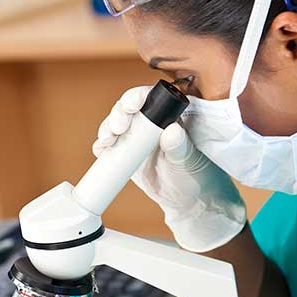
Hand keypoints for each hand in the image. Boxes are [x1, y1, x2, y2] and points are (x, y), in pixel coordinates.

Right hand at [93, 86, 245, 252]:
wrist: (185, 200)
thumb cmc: (194, 174)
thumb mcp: (190, 160)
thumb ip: (181, 146)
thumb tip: (172, 130)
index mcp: (168, 115)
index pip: (151, 98)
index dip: (137, 96)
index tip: (132, 106)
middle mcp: (149, 123)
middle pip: (127, 108)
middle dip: (118, 114)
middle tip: (118, 128)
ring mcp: (134, 138)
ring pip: (114, 124)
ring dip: (107, 128)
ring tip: (108, 140)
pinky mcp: (124, 155)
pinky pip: (107, 147)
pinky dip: (101, 146)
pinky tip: (102, 150)